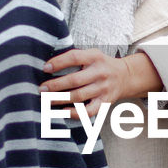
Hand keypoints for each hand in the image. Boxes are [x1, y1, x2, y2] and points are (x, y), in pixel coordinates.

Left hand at [40, 49, 161, 118]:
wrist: (125, 76)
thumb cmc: (101, 65)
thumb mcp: (92, 55)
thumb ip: (76, 58)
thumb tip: (49, 65)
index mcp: (95, 57)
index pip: (74, 57)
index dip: (58, 62)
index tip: (45, 68)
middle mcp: (100, 73)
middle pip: (75, 80)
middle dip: (55, 85)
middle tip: (42, 89)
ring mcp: (103, 88)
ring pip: (79, 96)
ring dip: (60, 99)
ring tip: (47, 100)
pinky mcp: (105, 102)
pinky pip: (89, 111)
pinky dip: (75, 113)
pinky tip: (63, 112)